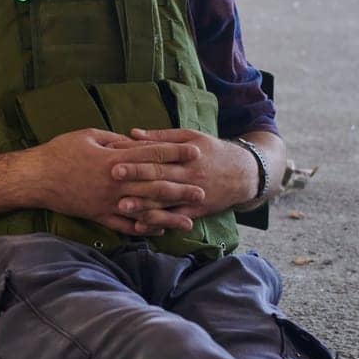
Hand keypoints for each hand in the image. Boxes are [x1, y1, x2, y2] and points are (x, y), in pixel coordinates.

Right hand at [24, 128, 205, 236]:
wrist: (36, 178)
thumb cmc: (60, 152)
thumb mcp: (89, 136)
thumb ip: (115, 140)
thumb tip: (136, 142)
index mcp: (114, 160)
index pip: (151, 155)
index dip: (175, 152)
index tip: (194, 152)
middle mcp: (116, 184)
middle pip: (155, 185)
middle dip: (181, 188)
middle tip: (203, 190)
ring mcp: (109, 203)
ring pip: (145, 210)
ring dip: (169, 215)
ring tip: (189, 220)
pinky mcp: (100, 216)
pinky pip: (126, 225)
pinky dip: (144, 229)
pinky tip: (159, 231)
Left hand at [107, 128, 257, 231]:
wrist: (245, 174)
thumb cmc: (213, 151)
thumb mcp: (191, 137)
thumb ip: (161, 137)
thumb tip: (132, 133)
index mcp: (186, 155)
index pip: (157, 154)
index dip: (136, 156)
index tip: (114, 156)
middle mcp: (189, 175)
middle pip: (160, 176)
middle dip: (136, 177)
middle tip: (113, 176)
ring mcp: (193, 195)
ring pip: (165, 201)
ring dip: (143, 204)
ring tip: (122, 206)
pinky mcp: (196, 211)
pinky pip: (175, 218)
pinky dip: (158, 223)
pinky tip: (141, 225)